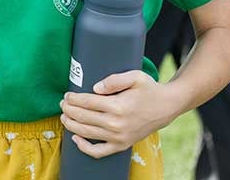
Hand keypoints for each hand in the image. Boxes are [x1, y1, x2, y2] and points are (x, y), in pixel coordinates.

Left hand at [59, 71, 175, 158]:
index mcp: (118, 106)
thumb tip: (95, 87)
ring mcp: (118, 137)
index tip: (67, 95)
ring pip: (86, 133)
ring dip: (71, 125)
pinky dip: (84, 148)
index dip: (73, 98)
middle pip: (83, 117)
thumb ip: (114, 79)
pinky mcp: (121, 145)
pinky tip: (75, 138)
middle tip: (63, 103)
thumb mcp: (135, 77)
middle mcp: (116, 124)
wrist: (167, 107)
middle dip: (68, 109)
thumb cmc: (149, 89)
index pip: (87, 102)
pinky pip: (99, 152)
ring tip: (64, 116)